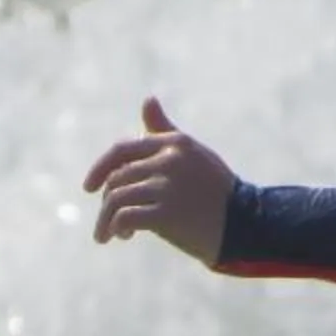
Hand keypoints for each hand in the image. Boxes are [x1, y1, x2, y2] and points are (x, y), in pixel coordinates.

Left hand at [83, 97, 234, 265]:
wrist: (245, 225)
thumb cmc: (216, 190)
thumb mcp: (191, 153)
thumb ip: (164, 130)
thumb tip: (147, 99)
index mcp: (173, 143)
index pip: (122, 150)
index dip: (100, 168)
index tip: (89, 188)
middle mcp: (169, 160)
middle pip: (117, 178)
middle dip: (106, 202)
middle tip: (108, 222)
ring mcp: (167, 186)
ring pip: (116, 198)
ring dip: (107, 220)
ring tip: (110, 234)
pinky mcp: (166, 213)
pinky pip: (125, 217)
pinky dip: (117, 228)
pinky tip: (122, 236)